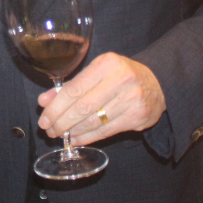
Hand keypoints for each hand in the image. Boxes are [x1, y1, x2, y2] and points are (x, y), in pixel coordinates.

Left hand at [37, 52, 164, 145]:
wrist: (158, 83)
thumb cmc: (121, 75)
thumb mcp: (98, 72)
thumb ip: (72, 85)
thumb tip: (44, 101)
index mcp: (107, 64)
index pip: (75, 88)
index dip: (56, 106)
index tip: (44, 118)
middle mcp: (120, 80)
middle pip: (83, 107)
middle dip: (62, 121)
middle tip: (49, 130)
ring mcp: (131, 99)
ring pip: (94, 121)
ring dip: (73, 131)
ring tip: (60, 135)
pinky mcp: (137, 117)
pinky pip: (106, 131)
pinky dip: (88, 137)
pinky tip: (76, 139)